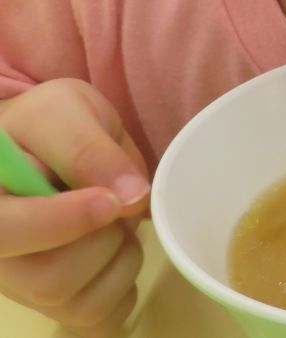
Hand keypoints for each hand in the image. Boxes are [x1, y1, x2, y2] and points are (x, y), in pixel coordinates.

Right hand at [0, 80, 149, 336]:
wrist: (46, 145)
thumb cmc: (48, 125)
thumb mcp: (66, 111)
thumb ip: (91, 148)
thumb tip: (130, 198)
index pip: (4, 234)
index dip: (60, 223)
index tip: (109, 202)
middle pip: (48, 280)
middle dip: (102, 238)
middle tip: (114, 201)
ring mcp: (20, 290)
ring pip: (79, 304)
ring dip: (120, 257)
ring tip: (112, 219)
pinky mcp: (51, 309)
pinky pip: (98, 321)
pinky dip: (124, 285)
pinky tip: (113, 249)